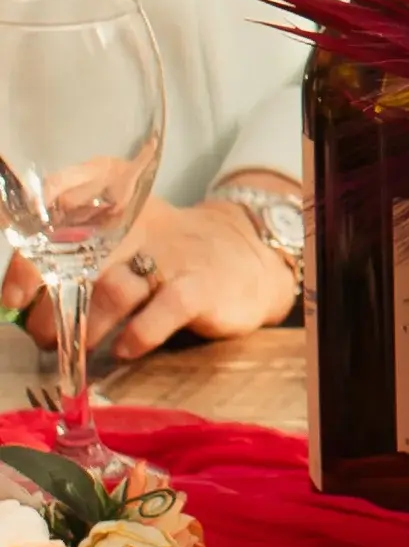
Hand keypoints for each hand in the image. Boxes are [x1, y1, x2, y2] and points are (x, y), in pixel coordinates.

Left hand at [8, 193, 299, 366]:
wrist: (248, 255)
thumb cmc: (166, 252)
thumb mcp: (123, 233)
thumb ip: (73, 256)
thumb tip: (19, 302)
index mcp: (115, 197)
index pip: (61, 201)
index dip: (30, 249)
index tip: (13, 293)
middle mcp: (140, 219)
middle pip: (78, 253)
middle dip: (48, 300)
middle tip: (39, 333)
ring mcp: (172, 253)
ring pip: (113, 289)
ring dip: (83, 325)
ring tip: (73, 348)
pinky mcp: (203, 284)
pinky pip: (165, 309)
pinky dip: (139, 334)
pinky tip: (125, 349)